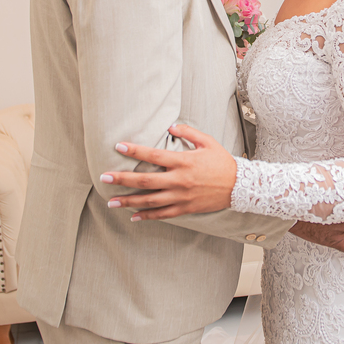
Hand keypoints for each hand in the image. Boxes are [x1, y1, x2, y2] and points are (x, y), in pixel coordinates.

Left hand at [103, 124, 235, 219]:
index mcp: (183, 161)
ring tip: (111, 202)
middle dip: (122, 179)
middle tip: (104, 177)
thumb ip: (188, 133)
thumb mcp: (208, 142)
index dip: (134, 151)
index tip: (118, 147)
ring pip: (150, 200)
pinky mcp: (185, 208)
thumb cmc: (222, 162)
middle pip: (145, 180)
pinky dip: (147, 216)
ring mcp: (181, 196)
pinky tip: (133, 216)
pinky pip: (162, 214)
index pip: (153, 155)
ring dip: (129, 201)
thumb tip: (170, 127)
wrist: (239, 186)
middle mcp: (179, 180)